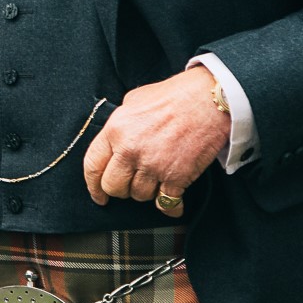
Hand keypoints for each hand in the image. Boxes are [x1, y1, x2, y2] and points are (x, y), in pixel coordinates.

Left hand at [82, 68, 228, 217]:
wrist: (210, 100)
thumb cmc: (174, 96)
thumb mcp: (134, 100)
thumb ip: (120, 122)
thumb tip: (116, 138)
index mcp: (115, 130)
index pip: (93, 166)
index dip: (93, 185)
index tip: (98, 195)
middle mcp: (130, 150)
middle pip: (113, 187)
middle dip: (120, 190)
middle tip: (128, 187)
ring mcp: (153, 165)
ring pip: (139, 195)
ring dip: (146, 193)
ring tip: (154, 182)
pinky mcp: (176, 177)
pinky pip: (166, 202)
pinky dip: (169, 207)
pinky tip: (172, 204)